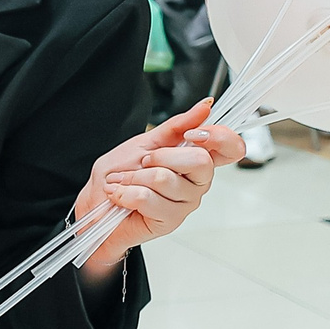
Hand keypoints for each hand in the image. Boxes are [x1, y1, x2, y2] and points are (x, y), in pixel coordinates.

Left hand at [75, 98, 246, 265]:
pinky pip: (148, 198)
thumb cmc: (120, 175)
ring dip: (133, 177)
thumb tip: (205, 107)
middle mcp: (197, 182)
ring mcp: (186, 203)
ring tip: (124, 182)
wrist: (97, 205)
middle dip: (160, 156)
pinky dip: (125, 192)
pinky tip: (121, 196)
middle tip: (142, 163)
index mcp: (196, 159)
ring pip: (166, 178)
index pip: (232, 148)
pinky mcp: (169, 221)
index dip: (220, 137)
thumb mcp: (145, 142)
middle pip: (200, 161)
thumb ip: (176, 126)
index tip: (192, 134)